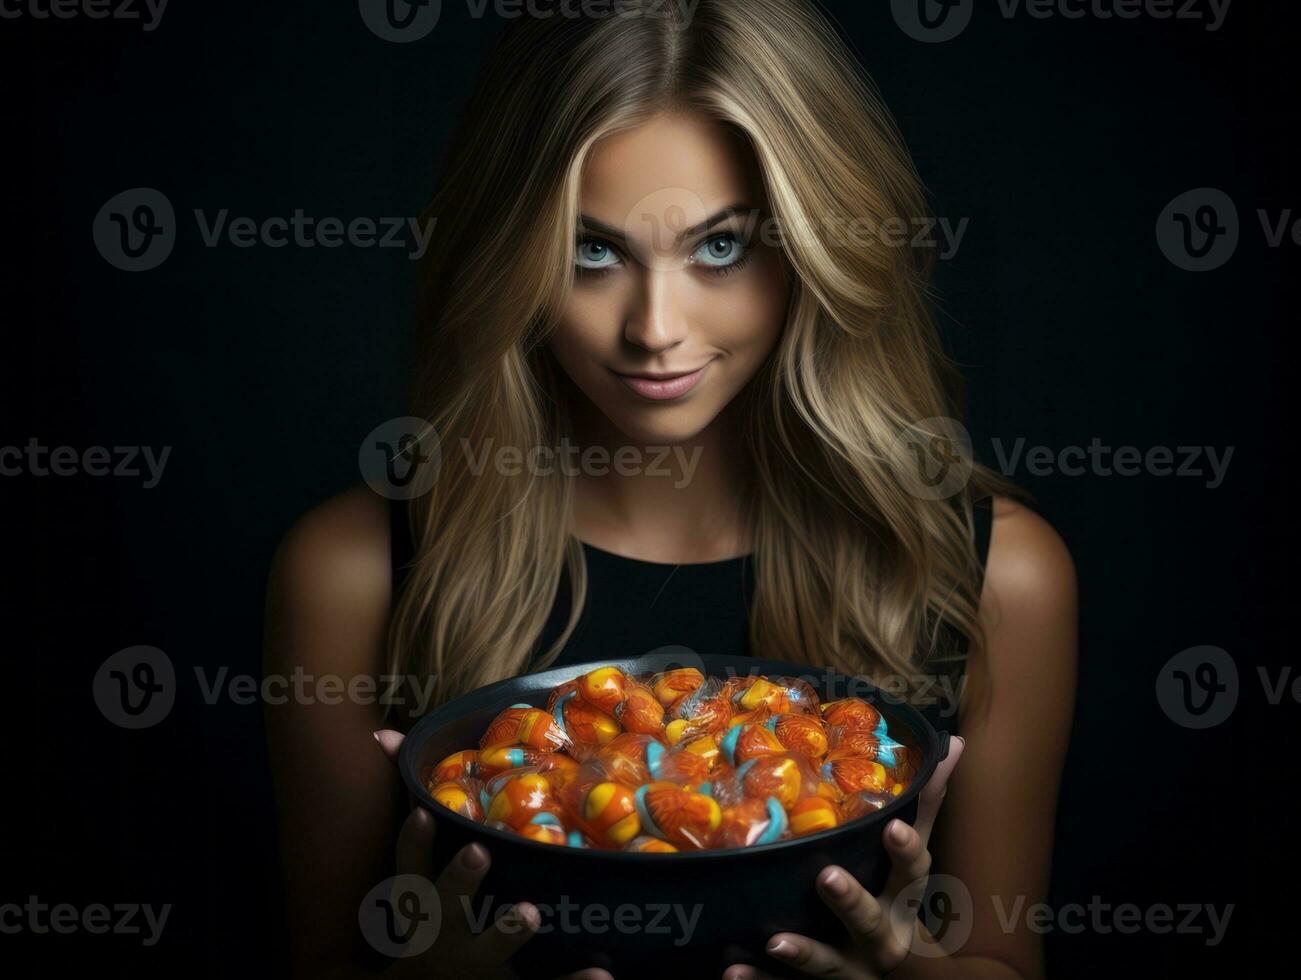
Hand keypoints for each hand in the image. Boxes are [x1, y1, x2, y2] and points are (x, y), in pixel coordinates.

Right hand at [374, 729, 612, 979]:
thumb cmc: (428, 929)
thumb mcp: (413, 883)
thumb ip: (412, 815)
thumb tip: (380, 732)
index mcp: (422, 908)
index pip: (408, 870)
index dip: (413, 841)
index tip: (425, 811)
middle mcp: (443, 935)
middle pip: (444, 906)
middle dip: (457, 879)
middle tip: (480, 849)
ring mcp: (476, 964)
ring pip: (489, 947)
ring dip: (506, 928)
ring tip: (530, 911)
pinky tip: (602, 974)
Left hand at [722, 735, 965, 979]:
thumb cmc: (897, 901)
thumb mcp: (912, 858)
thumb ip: (925, 806)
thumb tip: (953, 742)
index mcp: (903, 901)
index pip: (913, 874)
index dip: (906, 851)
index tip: (893, 827)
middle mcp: (882, 938)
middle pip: (871, 921)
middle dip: (852, 902)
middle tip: (826, 876)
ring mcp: (851, 967)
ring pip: (830, 963)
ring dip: (805, 952)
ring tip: (775, 940)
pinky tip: (734, 969)